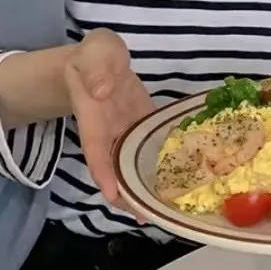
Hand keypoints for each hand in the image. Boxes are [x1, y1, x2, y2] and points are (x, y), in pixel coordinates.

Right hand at [64, 28, 154, 206]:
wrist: (100, 59)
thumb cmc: (94, 54)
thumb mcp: (95, 51)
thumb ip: (98, 68)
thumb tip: (103, 89)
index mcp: (94, 115)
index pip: (95, 148)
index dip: (103, 172)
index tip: (112, 194)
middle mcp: (110, 130)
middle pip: (114, 168)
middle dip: (126, 195)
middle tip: (146, 218)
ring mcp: (127, 130)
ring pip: (133, 164)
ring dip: (143, 187)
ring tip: (162, 211)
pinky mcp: (143, 124)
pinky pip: (151, 147)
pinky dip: (160, 164)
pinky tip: (176, 181)